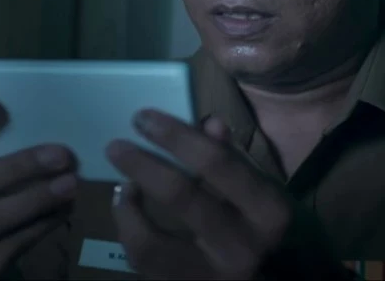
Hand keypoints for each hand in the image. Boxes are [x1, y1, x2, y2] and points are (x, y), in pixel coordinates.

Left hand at [105, 111, 340, 279]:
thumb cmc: (263, 229)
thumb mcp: (259, 193)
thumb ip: (234, 160)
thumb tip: (211, 124)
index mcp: (268, 213)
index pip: (219, 165)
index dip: (177, 137)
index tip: (145, 118)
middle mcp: (242, 248)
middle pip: (181, 196)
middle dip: (143, 165)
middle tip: (116, 144)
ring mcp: (211, 276)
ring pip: (152, 241)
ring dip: (129, 204)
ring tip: (121, 180)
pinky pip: (144, 260)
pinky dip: (128, 228)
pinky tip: (125, 203)